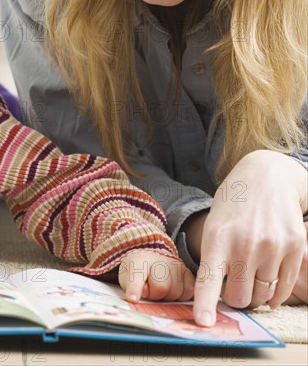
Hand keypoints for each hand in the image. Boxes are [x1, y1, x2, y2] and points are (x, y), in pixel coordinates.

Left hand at [118, 250, 194, 301]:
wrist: (150, 262)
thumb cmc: (137, 275)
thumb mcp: (127, 281)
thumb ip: (131, 288)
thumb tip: (140, 297)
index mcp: (139, 260)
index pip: (137, 275)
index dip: (135, 288)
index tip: (133, 299)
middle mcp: (160, 258)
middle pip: (161, 287)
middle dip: (155, 294)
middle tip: (150, 290)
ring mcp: (176, 264)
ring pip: (176, 291)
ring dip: (168, 296)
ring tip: (160, 289)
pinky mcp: (188, 272)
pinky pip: (188, 292)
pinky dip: (180, 296)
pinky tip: (172, 290)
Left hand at [192, 150, 306, 326]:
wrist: (266, 178)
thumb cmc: (233, 206)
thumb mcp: (214, 226)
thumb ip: (215, 259)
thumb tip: (219, 298)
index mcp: (217, 237)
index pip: (209, 278)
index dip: (205, 304)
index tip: (204, 322)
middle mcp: (245, 243)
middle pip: (239, 297)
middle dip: (234, 299)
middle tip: (233, 287)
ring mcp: (273, 246)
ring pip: (262, 296)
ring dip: (254, 294)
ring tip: (250, 276)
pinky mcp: (294, 247)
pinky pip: (283, 287)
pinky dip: (274, 292)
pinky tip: (267, 280)